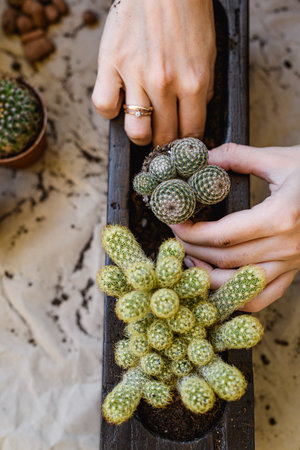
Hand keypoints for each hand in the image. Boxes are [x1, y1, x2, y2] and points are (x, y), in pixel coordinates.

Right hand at [92, 0, 215, 145]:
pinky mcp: (111, 64)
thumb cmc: (187, 13)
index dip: (186, 143)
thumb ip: (202, 87)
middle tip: (161, 136)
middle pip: (163, 136)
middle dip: (164, 142)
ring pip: (136, 131)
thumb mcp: (208, 52)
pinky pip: (104, 107)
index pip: (190, 132)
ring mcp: (135, 76)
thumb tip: (194, 113)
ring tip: (142, 124)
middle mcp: (164, 84)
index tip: (181, 143)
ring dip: (140, 134)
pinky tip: (119, 101)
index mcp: (194, 82)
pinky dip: (110, 110)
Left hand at [170, 143, 299, 311]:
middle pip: (226, 260)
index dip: (192, 233)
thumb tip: (204, 157)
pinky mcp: (295, 271)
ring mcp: (292, 263)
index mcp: (280, 217)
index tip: (174, 224)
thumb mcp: (281, 159)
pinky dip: (238, 298)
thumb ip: (239, 156)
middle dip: (193, 252)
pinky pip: (265, 297)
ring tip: (190, 263)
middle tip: (175, 240)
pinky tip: (219, 287)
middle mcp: (286, 246)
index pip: (223, 234)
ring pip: (241, 285)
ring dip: (209, 279)